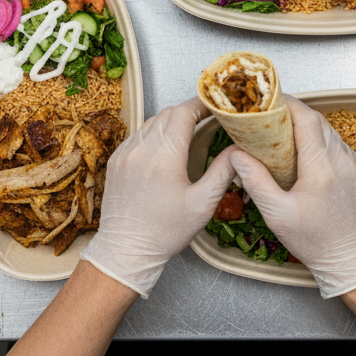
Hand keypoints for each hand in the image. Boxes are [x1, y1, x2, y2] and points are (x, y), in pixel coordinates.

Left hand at [80, 97, 235, 297]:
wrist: (126, 250)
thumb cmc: (165, 231)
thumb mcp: (202, 204)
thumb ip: (223, 172)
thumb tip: (239, 150)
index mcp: (164, 156)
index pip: (183, 112)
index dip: (201, 104)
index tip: (215, 105)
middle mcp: (141, 149)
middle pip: (167, 113)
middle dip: (188, 111)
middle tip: (207, 117)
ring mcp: (125, 153)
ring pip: (151, 122)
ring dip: (170, 120)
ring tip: (188, 129)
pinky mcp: (116, 160)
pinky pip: (137, 135)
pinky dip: (153, 132)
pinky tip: (164, 145)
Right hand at [228, 95, 355, 298]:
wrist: (351, 261)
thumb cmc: (314, 241)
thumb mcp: (277, 214)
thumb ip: (256, 181)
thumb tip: (236, 154)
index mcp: (322, 166)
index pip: (306, 118)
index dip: (286, 104)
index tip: (267, 102)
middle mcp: (341, 159)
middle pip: (316, 119)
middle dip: (292, 111)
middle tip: (269, 115)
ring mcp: (352, 163)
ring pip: (327, 129)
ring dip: (305, 123)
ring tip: (281, 129)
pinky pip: (336, 142)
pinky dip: (318, 137)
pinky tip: (302, 147)